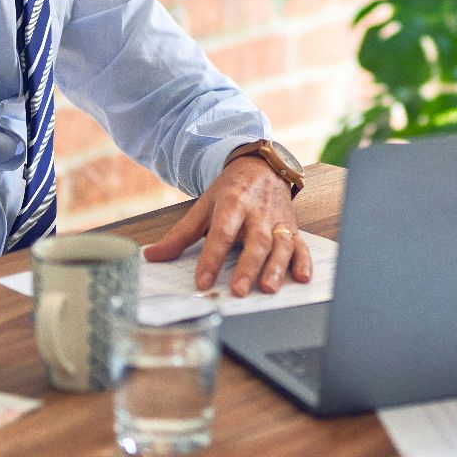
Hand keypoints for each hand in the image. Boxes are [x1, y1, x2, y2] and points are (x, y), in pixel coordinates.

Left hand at [142, 157, 311, 295]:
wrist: (263, 167)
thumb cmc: (232, 190)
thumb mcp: (204, 207)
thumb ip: (180, 235)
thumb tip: (152, 256)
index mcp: (233, 204)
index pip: (221, 233)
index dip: (212, 258)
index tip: (202, 282)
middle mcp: (258, 212)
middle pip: (255, 241)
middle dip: (248, 266)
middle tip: (238, 290)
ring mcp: (278, 221)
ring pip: (281, 245)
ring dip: (276, 267)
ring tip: (268, 288)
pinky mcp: (292, 228)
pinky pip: (301, 245)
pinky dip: (304, 261)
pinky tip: (302, 278)